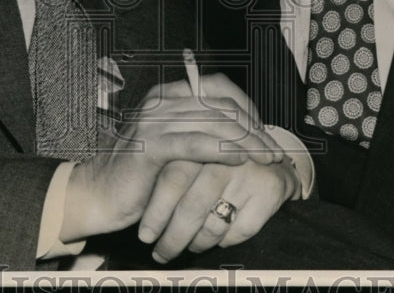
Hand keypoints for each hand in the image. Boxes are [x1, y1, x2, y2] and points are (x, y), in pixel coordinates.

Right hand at [60, 82, 282, 242]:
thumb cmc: (139, 176)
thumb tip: (244, 134)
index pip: (218, 87)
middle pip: (222, 106)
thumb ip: (199, 132)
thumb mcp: (173, 146)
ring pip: (215, 124)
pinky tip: (242, 160)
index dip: (247, 106)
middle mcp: (162, 101)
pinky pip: (196, 144)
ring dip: (248, 142)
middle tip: (276, 151)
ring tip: (268, 158)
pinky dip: (224, 151)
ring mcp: (155, 121)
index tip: (263, 131)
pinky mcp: (151, 146)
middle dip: (255, 129)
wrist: (97, 195)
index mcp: (168, 95)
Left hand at [138, 156, 301, 262]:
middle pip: (192, 207)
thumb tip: (123, 206)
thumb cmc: (216, 161)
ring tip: (186, 247)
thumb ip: (166, 170)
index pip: (172, 180)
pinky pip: (239, 230)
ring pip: (214, 225)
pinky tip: (216, 239)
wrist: (270, 158)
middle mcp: (224, 154)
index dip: (156, 212)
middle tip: (160, 253)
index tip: (145, 236)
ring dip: (196, 244)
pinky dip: (225, 241)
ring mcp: (249, 170)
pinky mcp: (269, 188)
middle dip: (173, 238)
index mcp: (198, 140)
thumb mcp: (189, 155)